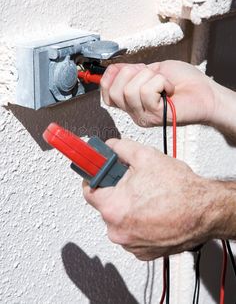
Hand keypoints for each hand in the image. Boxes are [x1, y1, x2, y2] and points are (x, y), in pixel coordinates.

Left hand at [83, 139, 216, 259]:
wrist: (205, 211)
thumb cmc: (180, 190)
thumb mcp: (146, 156)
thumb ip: (120, 148)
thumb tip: (110, 147)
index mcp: (113, 208)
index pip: (89, 190)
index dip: (94, 178)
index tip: (98, 173)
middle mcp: (118, 230)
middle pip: (106, 205)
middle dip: (116, 191)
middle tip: (133, 182)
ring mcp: (131, 244)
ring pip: (121, 220)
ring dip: (129, 208)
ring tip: (149, 198)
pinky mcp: (144, 252)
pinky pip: (133, 233)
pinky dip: (139, 223)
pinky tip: (154, 212)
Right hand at [100, 61, 216, 126]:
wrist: (205, 92)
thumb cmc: (185, 81)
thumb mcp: (152, 69)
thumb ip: (131, 70)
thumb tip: (113, 69)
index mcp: (131, 101)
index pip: (105, 92)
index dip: (113, 75)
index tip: (132, 69)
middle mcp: (134, 111)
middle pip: (113, 91)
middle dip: (133, 73)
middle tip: (152, 75)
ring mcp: (143, 115)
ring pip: (130, 90)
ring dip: (151, 78)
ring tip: (164, 83)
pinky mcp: (154, 116)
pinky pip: (146, 92)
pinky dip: (161, 82)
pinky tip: (169, 89)